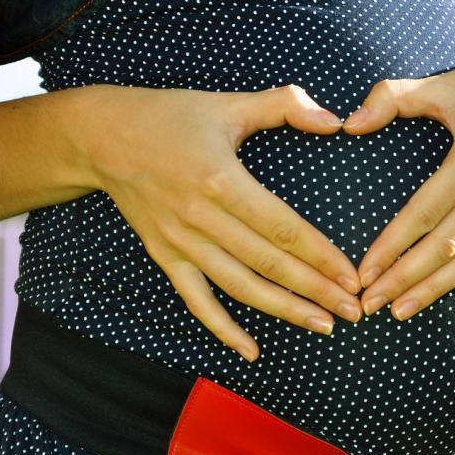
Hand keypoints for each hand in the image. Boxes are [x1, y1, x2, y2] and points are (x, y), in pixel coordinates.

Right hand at [81, 84, 362, 361]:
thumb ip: (286, 105)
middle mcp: (201, 218)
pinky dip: (224, 329)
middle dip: (316, 291)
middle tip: (354, 310)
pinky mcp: (164, 256)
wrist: (101, 137)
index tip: (352, 276)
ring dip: (284, 311)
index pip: (283, 229)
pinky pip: (197, 301)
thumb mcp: (230, 103)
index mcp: (222, 181)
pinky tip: (252, 351)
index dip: (321, 256)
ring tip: (323, 326)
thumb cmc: (172, 117)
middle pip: (269, 264)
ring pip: (240, 288)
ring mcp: (180, 242)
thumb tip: (334, 120)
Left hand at [341, 38, 454, 328]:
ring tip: (402, 310)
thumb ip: (392, 99)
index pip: (425, 211)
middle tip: (371, 302)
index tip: (363, 272)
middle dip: (406, 277)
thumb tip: (347, 124)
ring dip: (438, 289)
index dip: (392, 245)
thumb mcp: (444, 84)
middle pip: (448, 244)